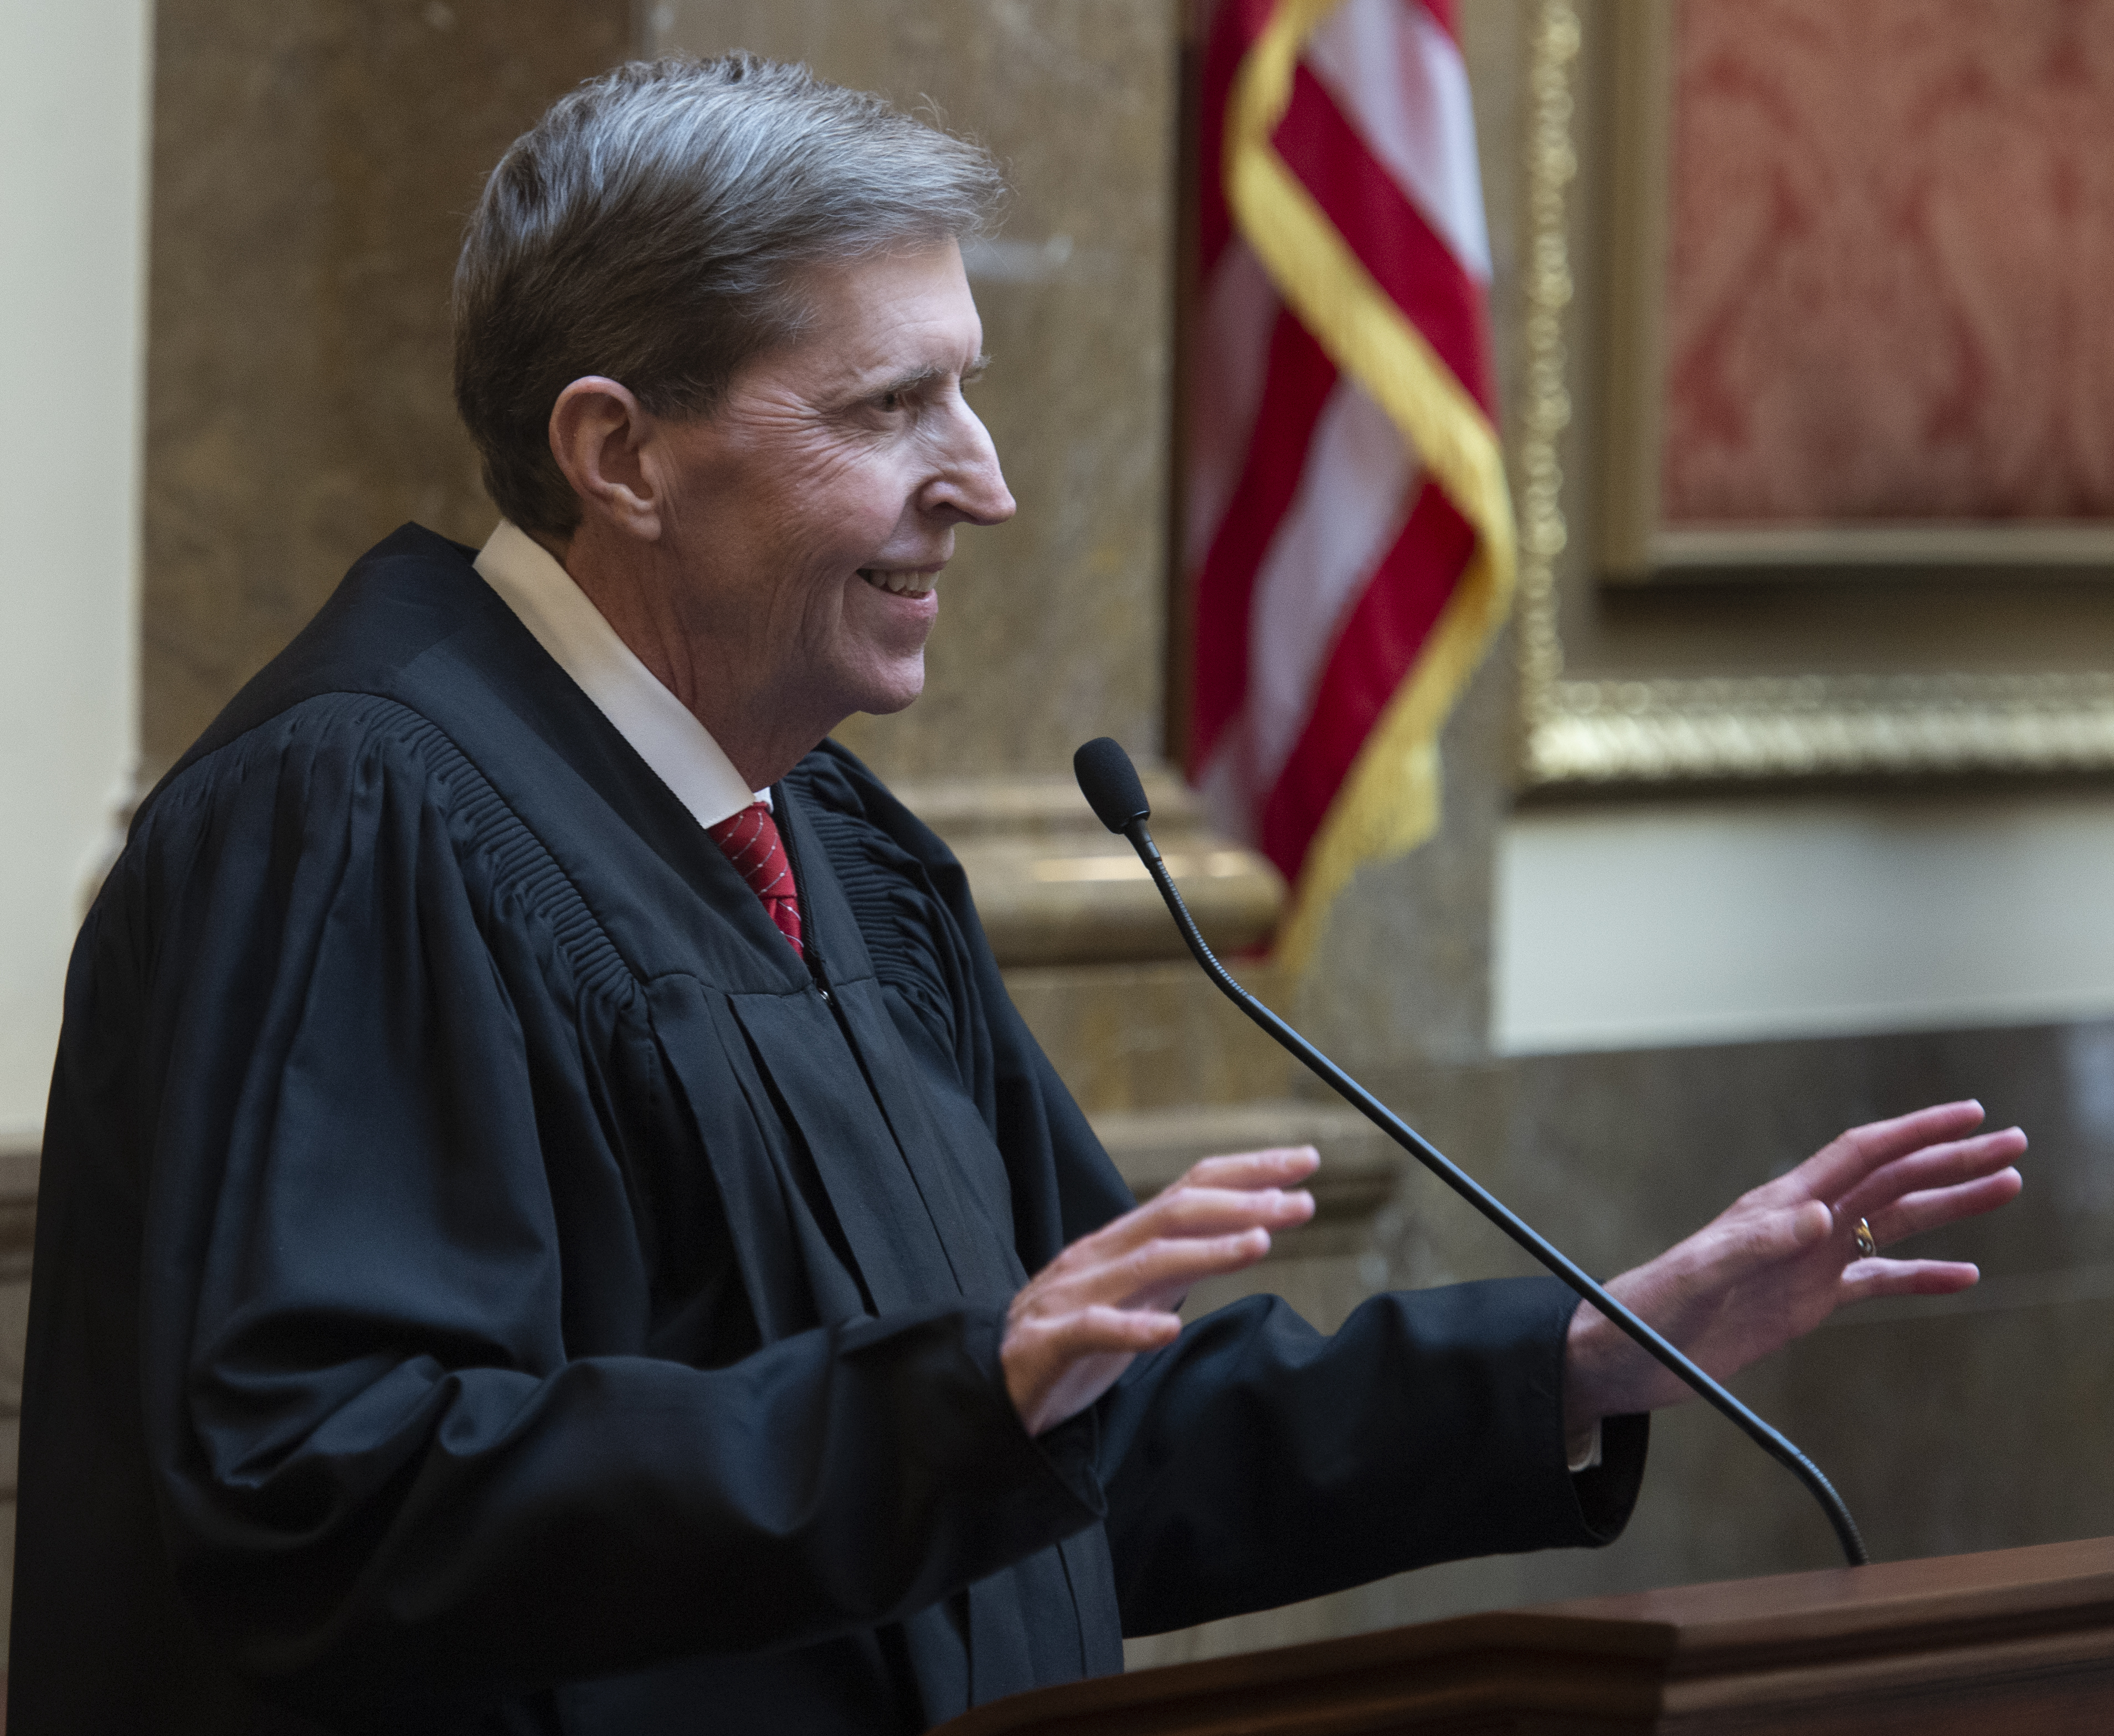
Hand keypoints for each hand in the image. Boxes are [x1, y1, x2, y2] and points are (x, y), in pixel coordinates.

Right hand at [1002, 1146, 1318, 1435]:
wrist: (990, 1383)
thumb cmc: (1072, 1338)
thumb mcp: (1137, 1293)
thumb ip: (1184, 1264)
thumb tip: (1250, 1232)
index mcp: (1124, 1242)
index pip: (1190, 1190)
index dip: (1248, 1171)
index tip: (1306, 1162)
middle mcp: (1102, 1257)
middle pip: (1176, 1213)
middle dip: (1243, 1201)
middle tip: (1302, 1199)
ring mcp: (1075, 1296)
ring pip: (1146, 1264)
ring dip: (1207, 1251)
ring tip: (1260, 1242)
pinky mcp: (1051, 1344)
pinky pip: (1092, 1330)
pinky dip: (1131, 1329)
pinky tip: (1167, 1331)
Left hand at [1563, 1100, 2024, 1449]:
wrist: (1621, 1355)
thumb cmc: (1646, 1312)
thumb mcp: (1696, 1277)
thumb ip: (1752, 1246)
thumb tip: (1819, 1215)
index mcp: (1776, 1206)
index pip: (1859, 1154)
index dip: (1914, 1131)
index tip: (1969, 1114)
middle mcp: (1798, 1223)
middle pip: (1890, 1180)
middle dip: (1951, 1158)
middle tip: (2014, 1143)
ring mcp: (1806, 1261)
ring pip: (1891, 1222)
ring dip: (1949, 1205)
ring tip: (2006, 1186)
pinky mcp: (1804, 1301)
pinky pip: (1875, 1280)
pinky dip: (1920, 1275)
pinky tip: (1964, 1275)